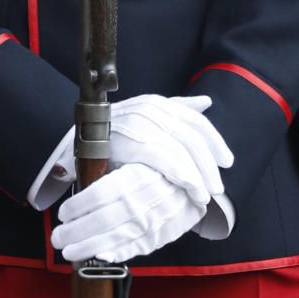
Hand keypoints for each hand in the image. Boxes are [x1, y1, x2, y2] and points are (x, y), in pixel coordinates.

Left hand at [51, 163, 205, 264]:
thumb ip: (102, 162)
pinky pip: (138, 247)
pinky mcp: (165, 233)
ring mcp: (160, 218)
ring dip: (90, 247)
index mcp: (142, 171)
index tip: (64, 213)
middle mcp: (152, 196)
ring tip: (68, 250)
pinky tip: (98, 256)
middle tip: (58, 237)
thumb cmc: (155, 165)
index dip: (80, 205)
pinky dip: (118, 253)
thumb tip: (65, 172)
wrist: (197, 180)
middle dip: (78, 231)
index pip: (104, 192)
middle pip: (108, 218)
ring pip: (120, 236)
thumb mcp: (132, 153)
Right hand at [106, 94, 231, 208]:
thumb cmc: (109, 136)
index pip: (195, 120)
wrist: (72, 146)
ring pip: (185, 150)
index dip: (215, 142)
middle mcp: (152, 110)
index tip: (227, 161)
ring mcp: (143, 125)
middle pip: (194, 136)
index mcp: (157, 104)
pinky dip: (187, 178)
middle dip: (210, 163)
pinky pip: (170, 162)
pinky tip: (195, 193)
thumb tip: (206, 102)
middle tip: (218, 187)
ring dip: (201, 175)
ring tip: (207, 195)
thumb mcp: (144, 118)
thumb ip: (175, 109)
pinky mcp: (134, 144)